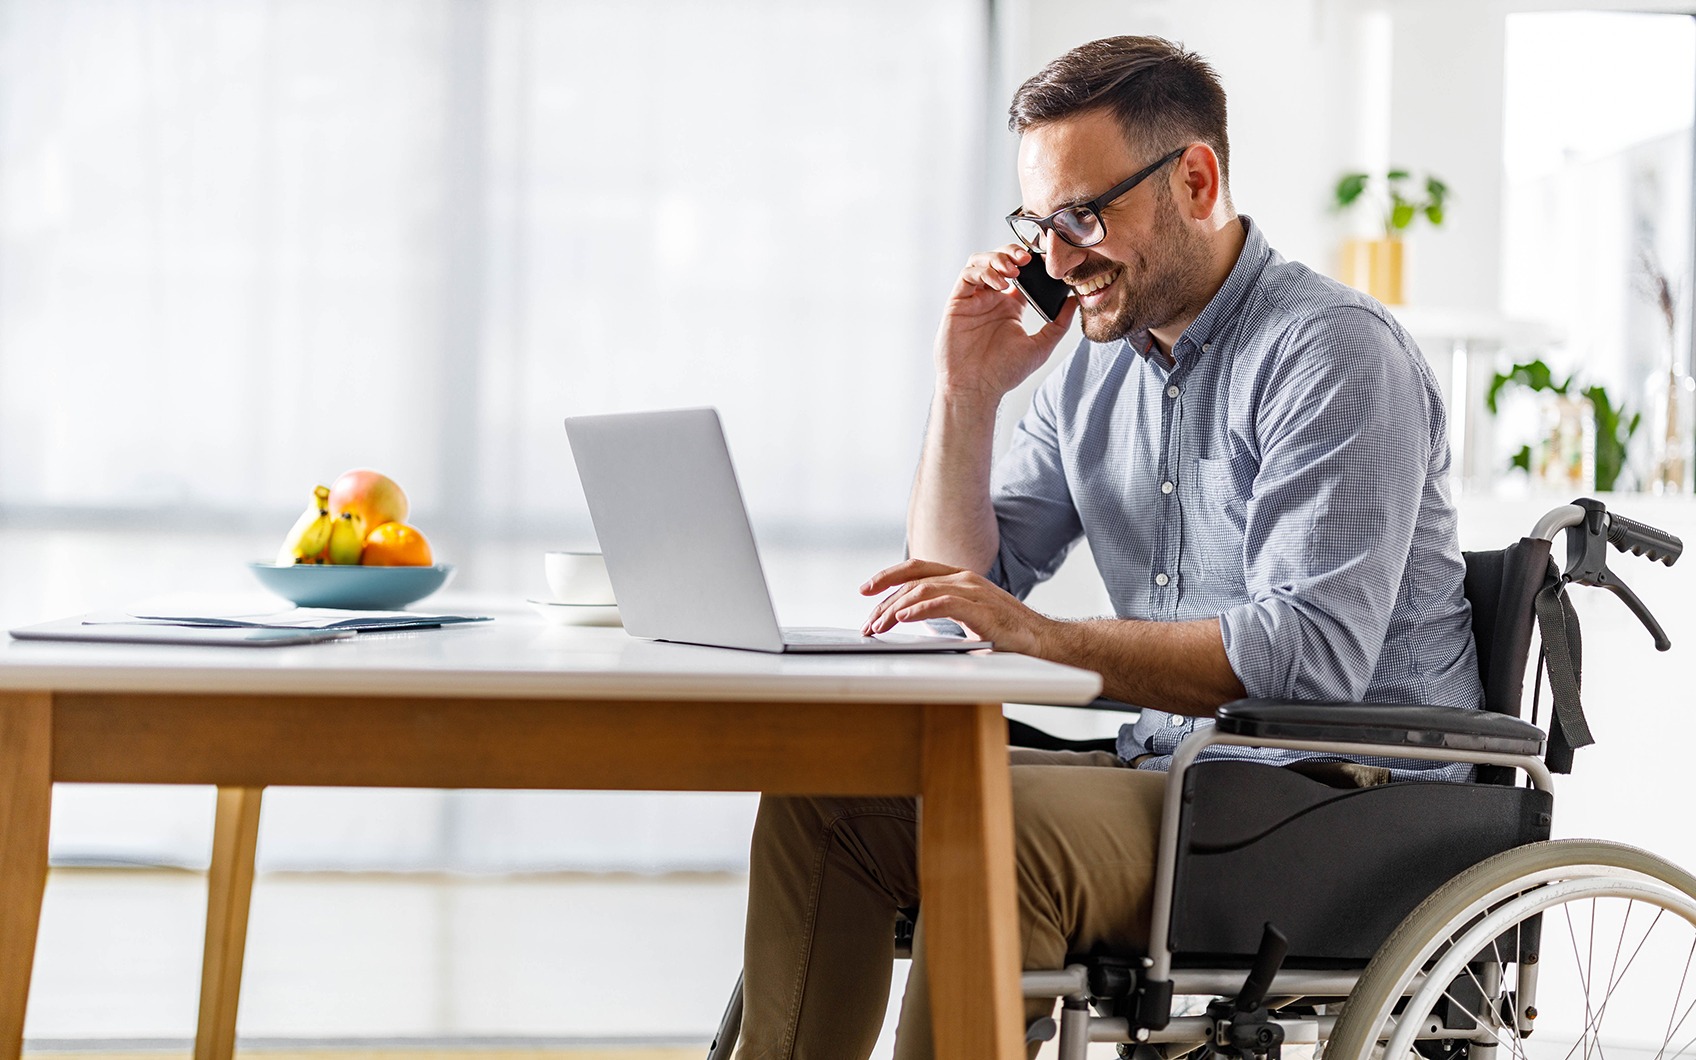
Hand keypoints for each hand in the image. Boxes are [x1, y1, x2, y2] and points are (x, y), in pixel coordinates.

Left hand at [859, 559, 1056, 655]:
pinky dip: (919, 610)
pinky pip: (943, 604)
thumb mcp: (968, 618)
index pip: (916, 568)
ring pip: (923, 591)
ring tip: (879, 626)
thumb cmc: (1008, 633)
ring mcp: (974, 592)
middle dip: (884, 603)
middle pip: (913, 582)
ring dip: (895, 609)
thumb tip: (910, 622)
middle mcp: (965, 579)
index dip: (888, 576)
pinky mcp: (982, 610)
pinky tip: (903, 619)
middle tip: (868, 624)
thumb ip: (943, 613)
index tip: (866, 590)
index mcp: (960, 578)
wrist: (1043, 642)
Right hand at [934, 244, 1077, 404]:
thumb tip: (1075, 300)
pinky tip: (999, 284)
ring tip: (1013, 268)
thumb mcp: (1040, 347)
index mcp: (1010, 306)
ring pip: (981, 262)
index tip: (1045, 259)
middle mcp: (991, 299)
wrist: (976, 388)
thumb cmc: (1003, 373)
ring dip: (997, 258)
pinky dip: (984, 272)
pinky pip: (967, 275)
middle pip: (999, 260)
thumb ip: (1059, 324)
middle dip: (1013, 253)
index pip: (1021, 273)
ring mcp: (973, 299)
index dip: (1031, 262)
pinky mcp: (958, 302)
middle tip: (1027, 258)